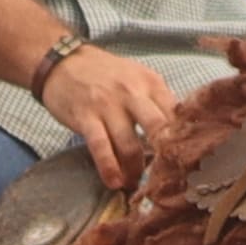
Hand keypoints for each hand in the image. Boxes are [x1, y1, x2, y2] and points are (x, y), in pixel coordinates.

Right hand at [41, 43, 179, 188]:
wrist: (63, 61)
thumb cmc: (104, 74)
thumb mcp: (137, 78)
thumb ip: (156, 101)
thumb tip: (175, 135)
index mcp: (151, 83)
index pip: (176, 115)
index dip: (181, 141)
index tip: (182, 161)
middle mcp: (133, 92)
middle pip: (158, 128)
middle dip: (163, 157)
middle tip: (164, 177)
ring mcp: (108, 104)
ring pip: (130, 145)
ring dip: (134, 170)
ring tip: (134, 183)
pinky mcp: (86, 116)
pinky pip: (101, 147)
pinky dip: (109, 168)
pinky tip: (114, 181)